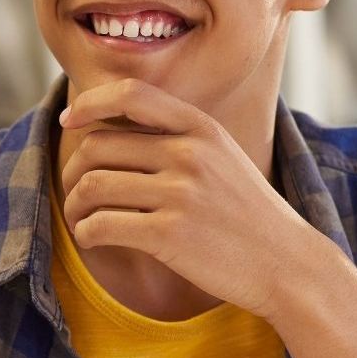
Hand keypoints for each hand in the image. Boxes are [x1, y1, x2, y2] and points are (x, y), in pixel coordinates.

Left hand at [59, 78, 309, 319]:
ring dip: (74, 206)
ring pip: (92, 186)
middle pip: (98, 146)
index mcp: (201, 128)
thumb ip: (179, 137)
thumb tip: (114, 126)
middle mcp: (190, 154)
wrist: (286, 263)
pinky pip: (102, 226)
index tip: (70, 119)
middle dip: (74, 171)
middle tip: (76, 193)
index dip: (91, 102)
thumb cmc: (246, 214)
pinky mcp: (170, 234)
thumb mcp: (223, 157)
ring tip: (81, 220)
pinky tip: (93, 239)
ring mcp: (181, 194)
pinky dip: (86, 234)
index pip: (131, 94)